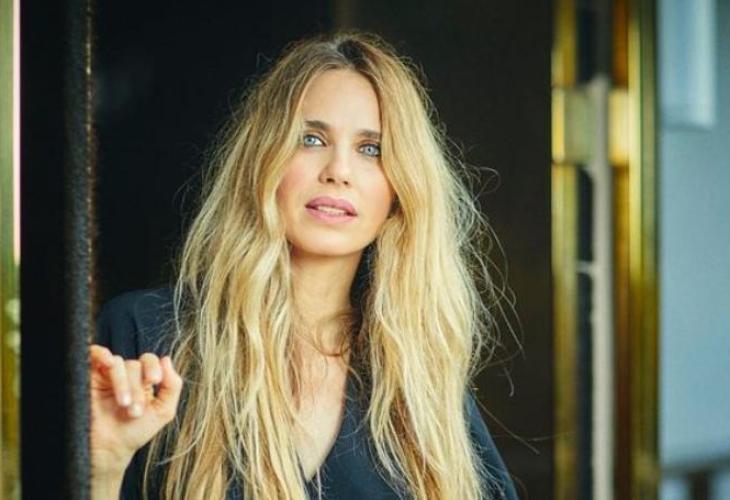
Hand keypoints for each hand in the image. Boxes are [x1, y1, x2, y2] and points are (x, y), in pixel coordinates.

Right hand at [89, 344, 182, 476]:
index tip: (155, 380)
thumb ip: (172, 386)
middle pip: (134, 366)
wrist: (108, 450)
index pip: (149, 360)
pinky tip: (107, 363)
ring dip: (123, 383)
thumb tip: (166, 360)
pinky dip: (101, 354)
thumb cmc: (134, 433)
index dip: (153, 366)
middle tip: (135, 411)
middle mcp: (125, 375)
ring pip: (117, 364)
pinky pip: (94, 355)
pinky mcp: (88, 378)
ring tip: (123, 405)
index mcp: (143, 380)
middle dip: (136, 388)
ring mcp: (106, 375)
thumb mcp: (163, 411)